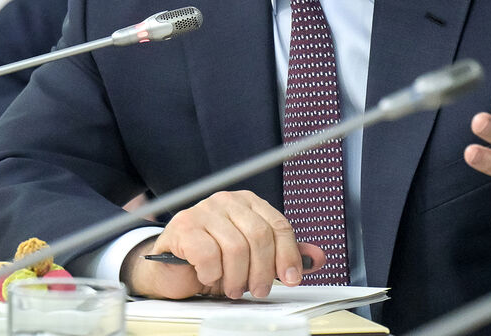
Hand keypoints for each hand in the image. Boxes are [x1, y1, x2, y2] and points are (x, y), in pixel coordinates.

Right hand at [121, 191, 325, 299]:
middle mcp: (227, 201)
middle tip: (257, 290)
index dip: (288, 255)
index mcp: (248, 204)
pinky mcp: (184, 226)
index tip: (290, 279)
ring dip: (237, 277)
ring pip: (235, 248)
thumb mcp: (253, 259)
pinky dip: (213, 274)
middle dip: (262, 271)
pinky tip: (210, 277)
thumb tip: (317, 258)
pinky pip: (208, 254)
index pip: (278, 225)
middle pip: (259, 236)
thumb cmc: (214, 261)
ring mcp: (204, 210)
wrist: (172, 268)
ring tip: (232, 288)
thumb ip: (283, 255)